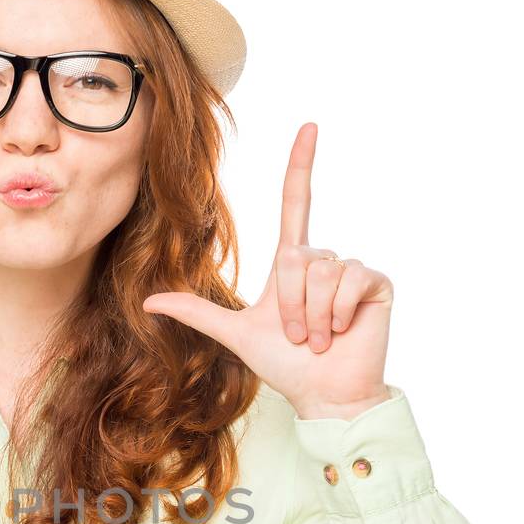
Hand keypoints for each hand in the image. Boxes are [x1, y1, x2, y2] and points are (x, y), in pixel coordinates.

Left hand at [143, 123, 393, 419]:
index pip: (295, 202)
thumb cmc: (285, 366)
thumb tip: (148, 301)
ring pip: (322, 270)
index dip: (300, 165)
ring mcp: (351, 271)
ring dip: (314, 313)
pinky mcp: (376, 284)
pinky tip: (343, 331)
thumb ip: (196, 313)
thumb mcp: (235, 334)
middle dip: (291, 302)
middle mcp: (322, 259)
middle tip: (299, 334)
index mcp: (292, 263)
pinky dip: (338, 313)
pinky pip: (350, 280)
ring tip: (320, 338)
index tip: (308, 127)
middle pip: (296, 254)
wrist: (323, 396)